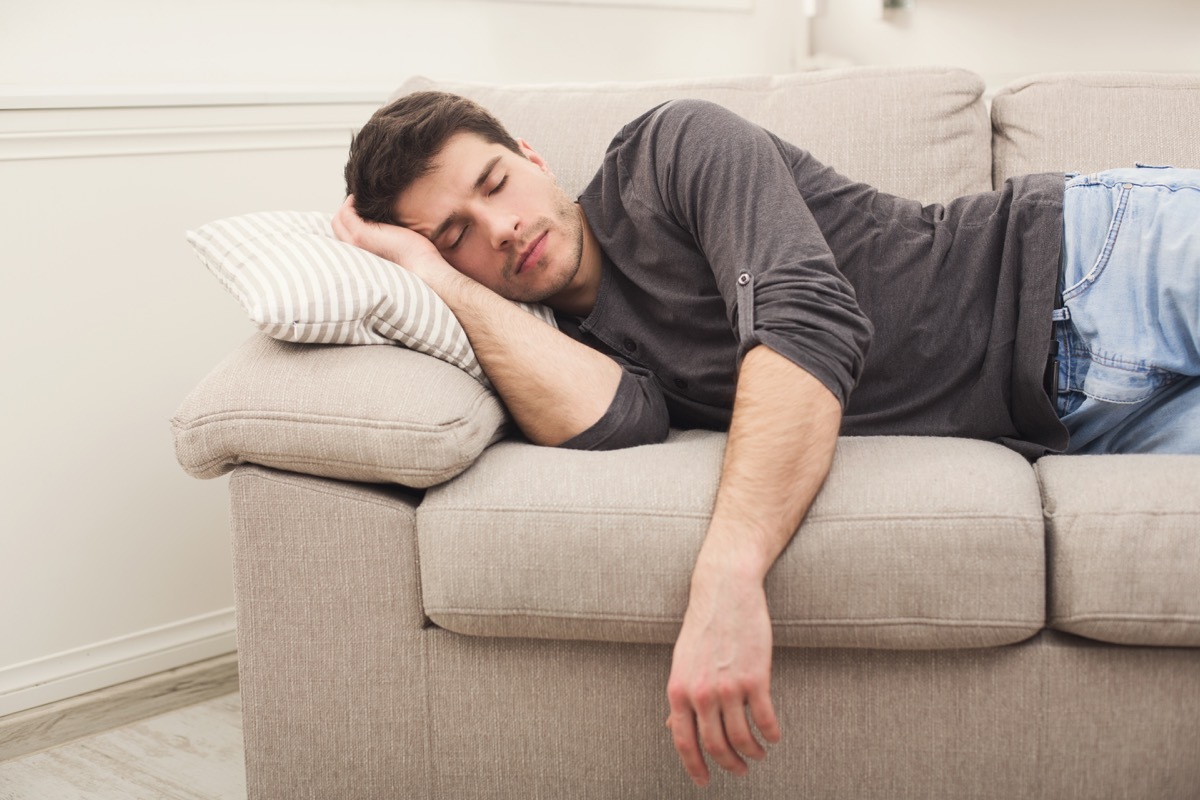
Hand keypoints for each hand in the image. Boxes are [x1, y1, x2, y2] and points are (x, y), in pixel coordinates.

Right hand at [331, 195, 443, 276]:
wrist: (421, 265)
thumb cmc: (416, 257)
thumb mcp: (396, 245)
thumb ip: (387, 236)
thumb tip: (391, 222)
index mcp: (363, 255)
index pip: (345, 235)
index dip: (350, 219)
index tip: (360, 207)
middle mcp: (356, 251)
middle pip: (337, 226)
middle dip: (345, 210)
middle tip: (359, 199)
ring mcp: (356, 242)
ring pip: (338, 219)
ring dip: (347, 204)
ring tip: (360, 196)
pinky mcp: (361, 234)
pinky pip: (346, 213)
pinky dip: (351, 202)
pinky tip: (361, 196)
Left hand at [665, 560, 780, 786]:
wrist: (725, 591)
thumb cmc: (704, 625)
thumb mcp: (682, 662)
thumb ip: (679, 696)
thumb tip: (669, 725)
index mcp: (678, 690)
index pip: (683, 742)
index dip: (694, 768)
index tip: (705, 782)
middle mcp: (700, 693)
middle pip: (715, 746)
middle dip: (730, 765)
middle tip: (741, 771)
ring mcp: (728, 686)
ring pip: (741, 738)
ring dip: (752, 753)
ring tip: (759, 754)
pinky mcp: (755, 677)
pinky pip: (764, 720)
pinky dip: (771, 734)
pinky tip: (774, 736)